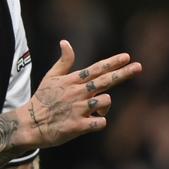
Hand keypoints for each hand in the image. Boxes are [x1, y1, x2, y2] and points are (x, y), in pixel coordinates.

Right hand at [23, 40, 139, 147]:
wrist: (29, 124)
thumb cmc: (41, 100)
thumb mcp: (50, 78)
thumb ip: (63, 62)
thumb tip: (65, 42)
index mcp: (72, 81)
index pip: (96, 69)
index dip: (112, 62)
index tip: (127, 57)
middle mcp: (77, 93)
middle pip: (105, 81)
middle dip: (123, 73)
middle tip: (139, 67)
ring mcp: (78, 109)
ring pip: (105, 102)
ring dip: (104, 105)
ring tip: (92, 110)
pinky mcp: (78, 126)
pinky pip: (100, 122)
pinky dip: (98, 122)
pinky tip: (90, 123)